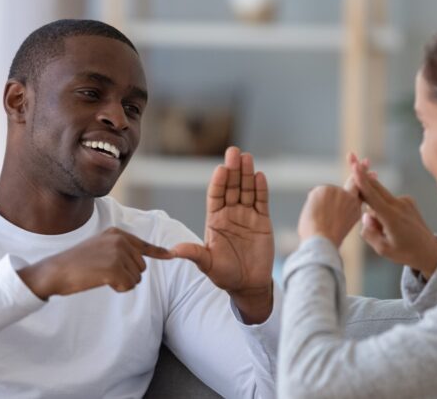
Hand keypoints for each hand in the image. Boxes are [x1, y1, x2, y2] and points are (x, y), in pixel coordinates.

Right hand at [18, 227, 174, 299]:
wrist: (55, 271)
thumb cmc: (75, 263)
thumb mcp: (99, 247)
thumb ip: (119, 249)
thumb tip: (141, 261)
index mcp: (116, 233)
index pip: (143, 245)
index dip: (158, 252)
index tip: (171, 255)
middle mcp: (120, 240)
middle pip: (141, 266)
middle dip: (127, 275)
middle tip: (104, 273)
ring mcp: (118, 253)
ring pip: (136, 278)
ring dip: (122, 283)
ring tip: (101, 276)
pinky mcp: (114, 268)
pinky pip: (128, 285)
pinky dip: (118, 288)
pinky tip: (103, 282)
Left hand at [172, 147, 273, 323]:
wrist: (248, 285)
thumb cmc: (224, 275)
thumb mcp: (207, 265)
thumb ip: (194, 254)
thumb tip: (173, 251)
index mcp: (214, 220)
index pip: (215, 196)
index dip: (218, 182)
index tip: (220, 169)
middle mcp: (230, 214)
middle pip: (231, 187)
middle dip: (233, 170)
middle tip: (234, 152)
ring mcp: (247, 216)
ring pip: (247, 190)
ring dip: (247, 174)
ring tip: (247, 158)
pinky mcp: (263, 221)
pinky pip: (261, 201)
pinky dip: (261, 189)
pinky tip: (259, 176)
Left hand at [297, 153, 370, 246]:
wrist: (322, 240)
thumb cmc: (325, 240)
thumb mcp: (338, 226)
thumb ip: (337, 212)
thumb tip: (324, 201)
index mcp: (355, 211)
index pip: (361, 192)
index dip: (365, 182)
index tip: (373, 172)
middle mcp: (351, 199)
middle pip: (353, 182)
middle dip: (360, 169)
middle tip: (367, 160)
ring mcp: (340, 193)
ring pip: (325, 193)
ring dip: (318, 204)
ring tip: (318, 219)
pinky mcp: (326, 189)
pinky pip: (315, 194)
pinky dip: (311, 204)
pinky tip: (313, 213)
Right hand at [351, 160, 436, 278]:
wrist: (430, 252)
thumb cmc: (404, 253)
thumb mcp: (382, 249)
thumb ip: (368, 232)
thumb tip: (365, 215)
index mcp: (392, 218)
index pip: (372, 196)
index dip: (361, 180)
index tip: (355, 166)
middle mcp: (399, 205)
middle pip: (374, 187)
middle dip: (362, 175)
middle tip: (351, 156)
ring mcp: (405, 201)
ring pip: (379, 196)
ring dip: (372, 204)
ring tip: (384, 230)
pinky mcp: (408, 201)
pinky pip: (387, 200)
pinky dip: (382, 208)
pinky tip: (391, 226)